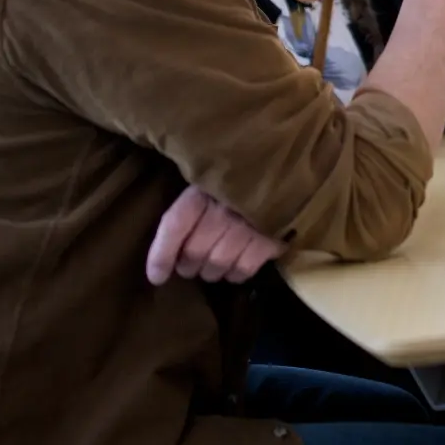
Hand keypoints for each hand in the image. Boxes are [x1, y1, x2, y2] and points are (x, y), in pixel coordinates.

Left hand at [145, 185, 286, 285]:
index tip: (157, 276)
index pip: (175, 225)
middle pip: (194, 252)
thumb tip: (160, 228)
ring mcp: (248, 228)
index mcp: (205, 189)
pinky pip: (243, 270)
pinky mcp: (270, 241)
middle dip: (187, 265)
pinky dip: (235, 273)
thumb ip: (189, 199)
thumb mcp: (210, 177)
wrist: (288, 169)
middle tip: (189, 264)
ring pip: (217, 266)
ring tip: (212, 264)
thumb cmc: (241, 173)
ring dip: (210, 271)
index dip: (161, 255)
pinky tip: (235, 265)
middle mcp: (224, 210)